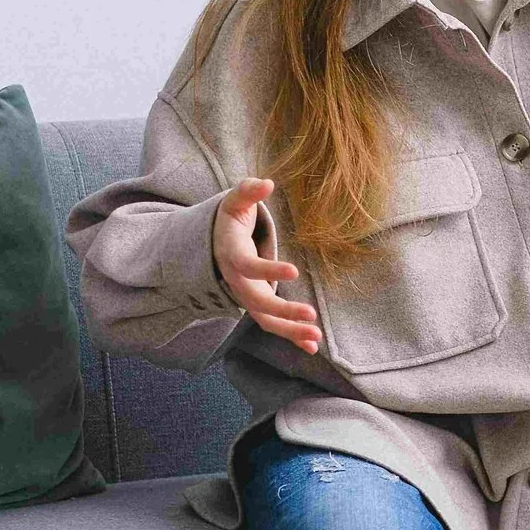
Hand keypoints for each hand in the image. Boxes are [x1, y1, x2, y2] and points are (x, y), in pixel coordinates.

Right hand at [213, 178, 321, 353]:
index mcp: (233, 256)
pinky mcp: (258, 304)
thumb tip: (267, 183)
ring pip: (265, 320)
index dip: (269, 270)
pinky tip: (313, 346)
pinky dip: (291, 336)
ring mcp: (247, 296)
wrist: (212, 245)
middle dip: (283, 311)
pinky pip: (273, 325)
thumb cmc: (229, 221)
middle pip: (258, 302)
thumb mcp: (233, 201)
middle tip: (311, 315)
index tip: (294, 271)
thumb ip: (248, 191)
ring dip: (290, 331)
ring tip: (316, 337)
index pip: (249, 267)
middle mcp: (238, 282)